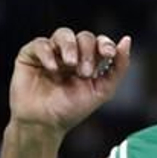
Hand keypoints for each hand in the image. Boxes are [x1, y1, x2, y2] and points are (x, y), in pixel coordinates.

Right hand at [9, 29, 131, 133]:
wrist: (44, 124)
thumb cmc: (73, 109)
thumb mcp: (103, 90)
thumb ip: (118, 67)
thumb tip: (127, 40)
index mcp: (89, 60)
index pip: (100, 42)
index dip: (105, 44)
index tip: (108, 54)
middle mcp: (70, 53)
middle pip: (84, 37)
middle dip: (87, 52)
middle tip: (84, 72)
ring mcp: (50, 53)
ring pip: (63, 34)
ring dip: (70, 46)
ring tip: (70, 64)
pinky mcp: (30, 56)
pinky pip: (40, 44)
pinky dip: (48, 53)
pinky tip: (52, 68)